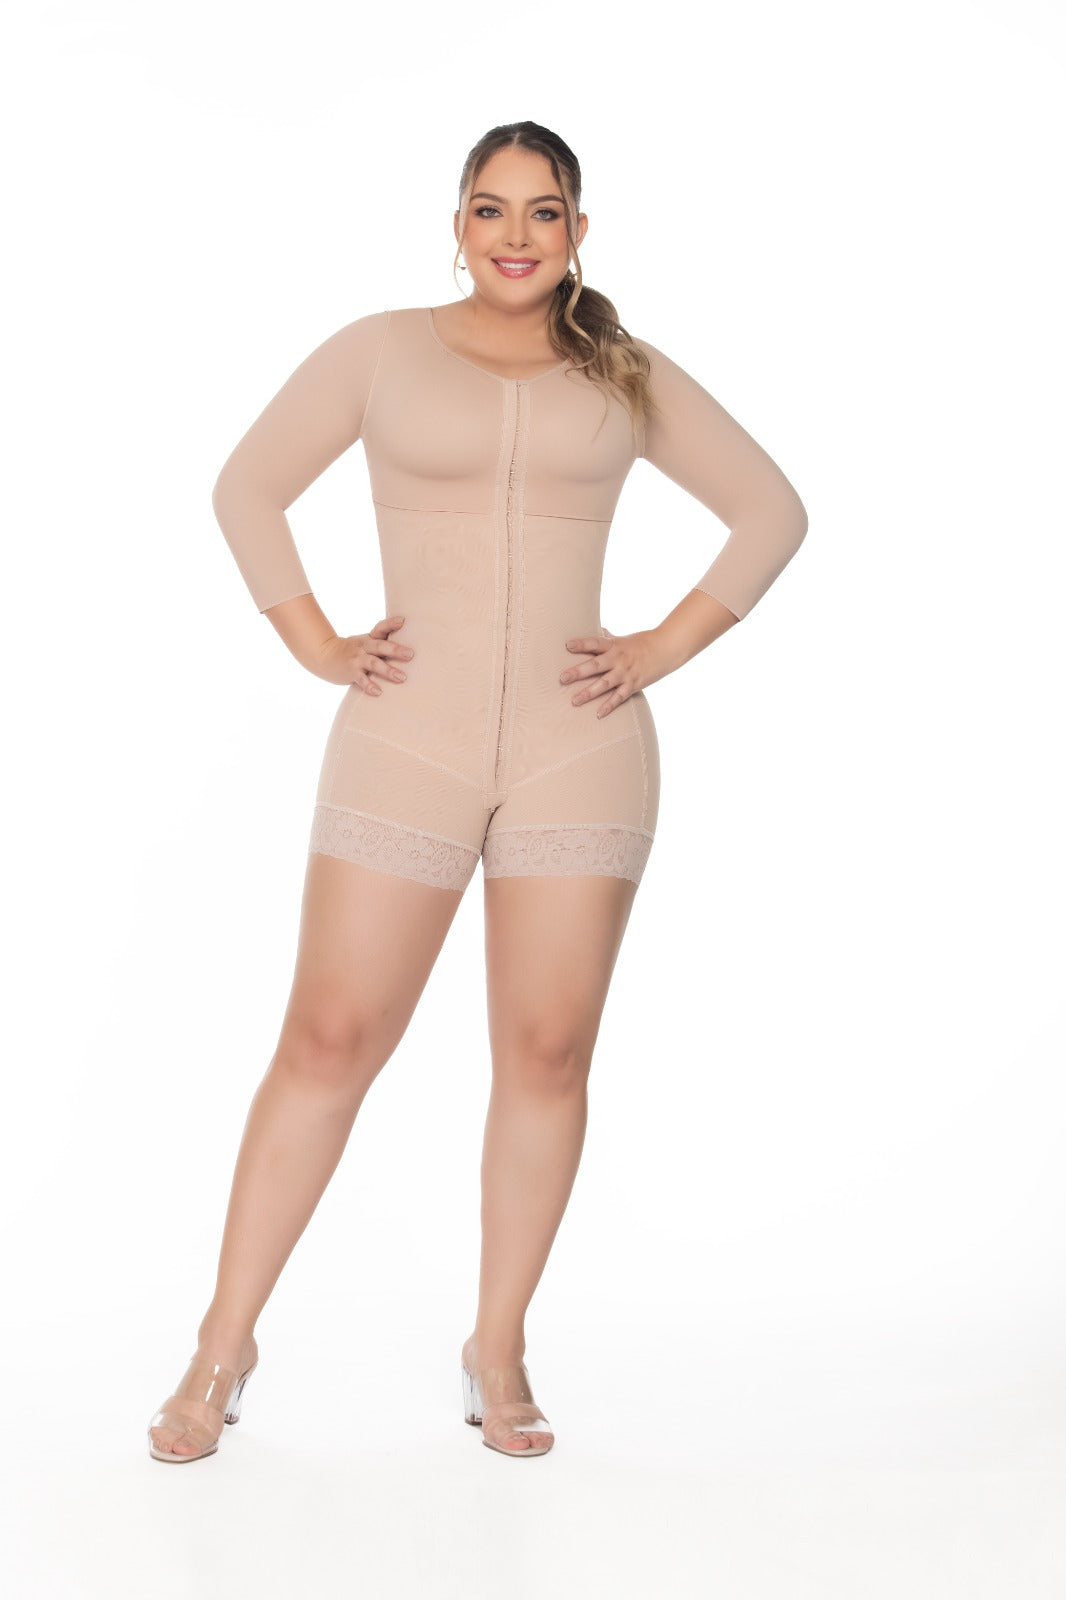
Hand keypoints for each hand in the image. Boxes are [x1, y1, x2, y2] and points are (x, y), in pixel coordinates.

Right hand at [313, 614, 413, 691]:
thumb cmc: (352, 651)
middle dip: (395, 650)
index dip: (390, 624)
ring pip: (373, 663)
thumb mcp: (365, 643)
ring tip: (402, 678)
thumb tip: (407, 648)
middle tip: (411, 655)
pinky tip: (379, 692)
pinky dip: (369, 685)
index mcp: (369, 639)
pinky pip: (361, 680)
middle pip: (380, 646)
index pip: (380, 628)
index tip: (403, 621)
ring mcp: (357, 660)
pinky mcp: (351, 672)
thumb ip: (382, 644)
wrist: (325, 656)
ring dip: (388, 670)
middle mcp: (364, 647)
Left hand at [559, 627, 673, 717]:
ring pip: (604, 684)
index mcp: (614, 645)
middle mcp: (618, 659)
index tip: (567, 646)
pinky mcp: (633, 685)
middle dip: (578, 672)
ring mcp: (625, 673)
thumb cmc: (643, 642)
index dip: (581, 644)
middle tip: (562, 679)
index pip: (595, 643)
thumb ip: (609, 638)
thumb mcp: (624, 638)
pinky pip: (619, 697)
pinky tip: (598, 714)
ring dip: (588, 693)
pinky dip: (609, 706)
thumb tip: (599, 630)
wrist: (666, 649)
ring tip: (574, 701)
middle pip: (595, 666)